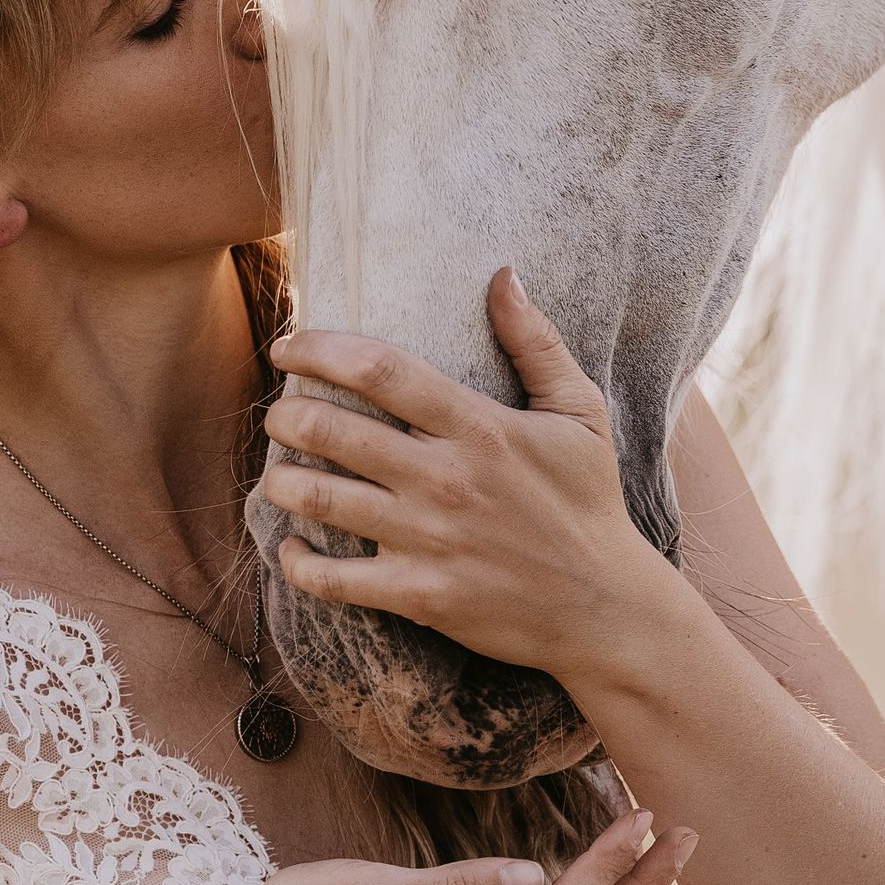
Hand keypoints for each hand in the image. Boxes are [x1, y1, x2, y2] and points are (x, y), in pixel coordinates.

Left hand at [259, 268, 670, 684]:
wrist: (606, 609)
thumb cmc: (589, 504)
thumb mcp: (581, 413)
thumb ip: (536, 342)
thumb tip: (502, 275)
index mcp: (479, 427)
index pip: (379, 370)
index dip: (318, 349)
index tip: (287, 347)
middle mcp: (445, 479)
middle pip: (332, 429)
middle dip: (286, 415)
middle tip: (279, 415)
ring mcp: (429, 540)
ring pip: (320, 499)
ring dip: (281, 481)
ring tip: (278, 473)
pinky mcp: (419, 595)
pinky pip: (332, 579)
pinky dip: (297, 562)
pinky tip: (292, 547)